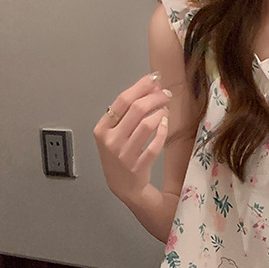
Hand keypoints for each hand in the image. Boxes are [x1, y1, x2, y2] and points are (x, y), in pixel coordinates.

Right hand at [93, 73, 171, 203]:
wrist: (124, 188)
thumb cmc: (121, 157)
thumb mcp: (114, 135)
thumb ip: (126, 113)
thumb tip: (149, 86)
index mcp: (102, 129)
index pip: (122, 101)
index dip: (141, 87)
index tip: (154, 80)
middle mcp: (111, 141)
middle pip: (136, 110)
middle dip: (154, 97)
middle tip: (166, 94)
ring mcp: (124, 155)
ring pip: (146, 125)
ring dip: (160, 112)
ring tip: (165, 108)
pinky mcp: (138, 167)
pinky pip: (154, 145)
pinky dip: (162, 131)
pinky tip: (165, 123)